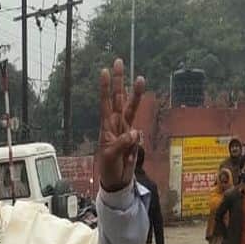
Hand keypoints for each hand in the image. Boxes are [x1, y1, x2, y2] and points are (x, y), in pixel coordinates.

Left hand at [97, 59, 145, 192]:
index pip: (105, 103)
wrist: (117, 181)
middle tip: (119, 62)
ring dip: (134, 92)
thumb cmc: (109, 169)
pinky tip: (138, 119)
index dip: (105, 88)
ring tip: (140, 77)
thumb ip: (122, 144)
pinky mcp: (134, 137)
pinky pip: (138, 123)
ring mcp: (125, 130)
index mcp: (106, 127)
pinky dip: (140, 119)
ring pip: (130, 107)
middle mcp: (115, 125)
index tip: (104, 71)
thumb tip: (135, 131)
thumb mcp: (111, 158)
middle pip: (118, 98)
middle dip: (119, 81)